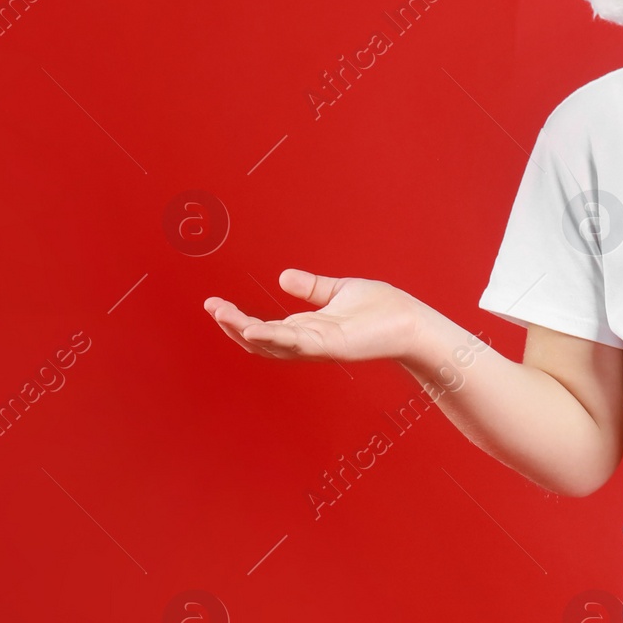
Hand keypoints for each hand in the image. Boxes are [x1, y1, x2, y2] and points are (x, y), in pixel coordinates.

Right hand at [204, 269, 422, 362]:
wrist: (411, 321)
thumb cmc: (381, 309)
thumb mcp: (339, 291)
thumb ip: (311, 288)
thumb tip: (283, 276)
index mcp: (305, 328)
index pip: (261, 328)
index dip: (236, 318)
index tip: (213, 302)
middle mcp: (306, 341)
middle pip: (258, 340)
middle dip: (231, 325)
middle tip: (211, 306)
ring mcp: (317, 346)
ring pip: (271, 345)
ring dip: (244, 331)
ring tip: (223, 315)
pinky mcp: (331, 346)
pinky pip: (296, 343)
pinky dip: (273, 336)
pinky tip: (253, 327)